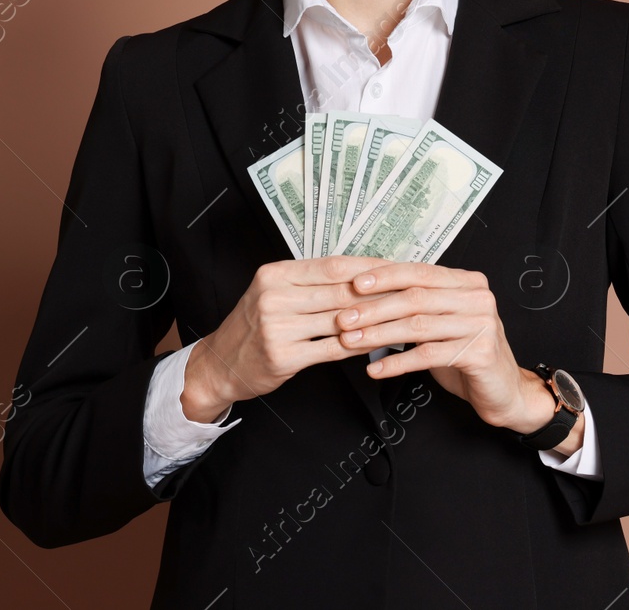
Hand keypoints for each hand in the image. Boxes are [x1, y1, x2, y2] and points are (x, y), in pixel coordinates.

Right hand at [180, 256, 400, 421]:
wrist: (220, 363)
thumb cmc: (253, 326)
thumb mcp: (273, 292)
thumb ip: (310, 283)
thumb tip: (359, 273)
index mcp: (274, 274)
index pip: (332, 265)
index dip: (367, 267)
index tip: (394, 267)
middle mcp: (274, 297)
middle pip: (339, 292)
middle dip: (378, 293)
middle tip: (408, 292)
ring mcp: (278, 328)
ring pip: (339, 320)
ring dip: (373, 320)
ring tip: (400, 317)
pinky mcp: (284, 357)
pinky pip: (332, 348)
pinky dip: (358, 345)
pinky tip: (377, 343)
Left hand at [334, 262, 563, 436]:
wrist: (503, 390)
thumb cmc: (465, 353)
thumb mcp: (440, 322)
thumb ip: (415, 304)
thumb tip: (364, 296)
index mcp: (466, 282)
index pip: (419, 272)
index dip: (385, 276)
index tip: (355, 284)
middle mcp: (477, 298)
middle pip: (416, 298)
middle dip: (374, 309)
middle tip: (344, 319)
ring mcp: (481, 325)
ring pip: (419, 326)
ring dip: (379, 335)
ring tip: (351, 342)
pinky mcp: (481, 353)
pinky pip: (429, 355)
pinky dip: (398, 362)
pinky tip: (376, 369)